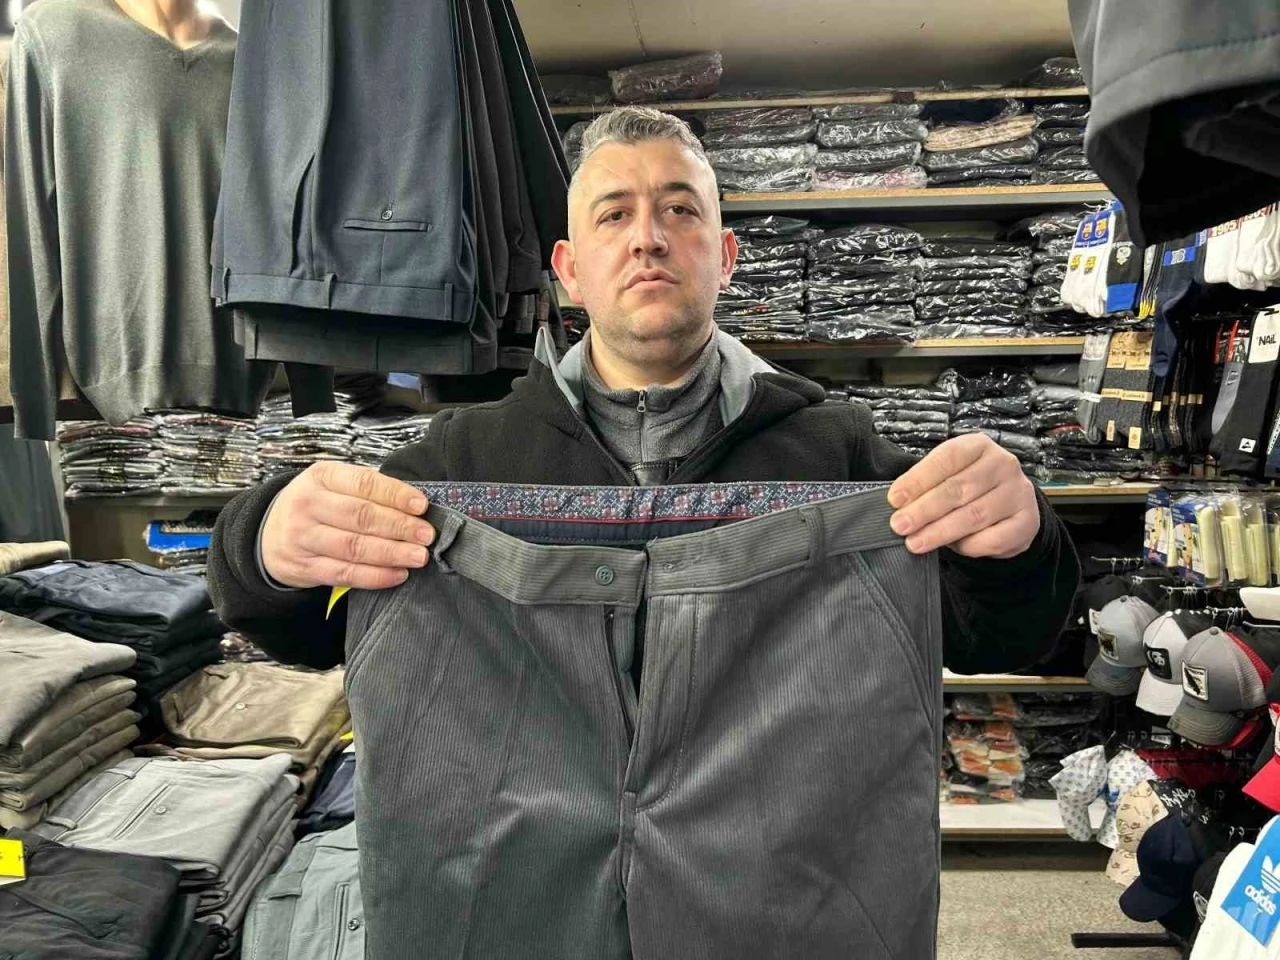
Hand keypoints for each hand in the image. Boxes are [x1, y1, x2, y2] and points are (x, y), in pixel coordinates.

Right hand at [261, 462, 434, 588]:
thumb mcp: (333, 485)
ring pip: (353, 547)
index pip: (363, 483)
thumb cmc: (316, 506)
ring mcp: (303, 537)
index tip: (422, 506)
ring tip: (419, 556)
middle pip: (360, 516)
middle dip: (399, 526)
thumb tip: (415, 506)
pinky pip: (344, 574)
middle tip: (427, 535)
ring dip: (391, 553)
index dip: (395, 495)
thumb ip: (367, 491)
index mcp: (321, 476)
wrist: (268, 534)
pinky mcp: (304, 567)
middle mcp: (308, 504)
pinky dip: (374, 576)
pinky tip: (398, 574)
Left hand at [886, 433, 1039, 559]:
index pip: (947, 458)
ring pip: (974, 515)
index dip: (918, 479)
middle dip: (924, 510)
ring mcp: (1018, 493)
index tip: (895, 499)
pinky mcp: (1027, 522)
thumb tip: (898, 504)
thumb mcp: (949, 477)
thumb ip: (927, 485)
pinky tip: (952, 548)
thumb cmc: (970, 490)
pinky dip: (969, 546)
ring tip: (914, 542)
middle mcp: (1003, 465)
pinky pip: (994, 538)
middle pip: (958, 488)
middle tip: (899, 525)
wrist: (1009, 510)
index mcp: (979, 446)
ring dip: (940, 531)